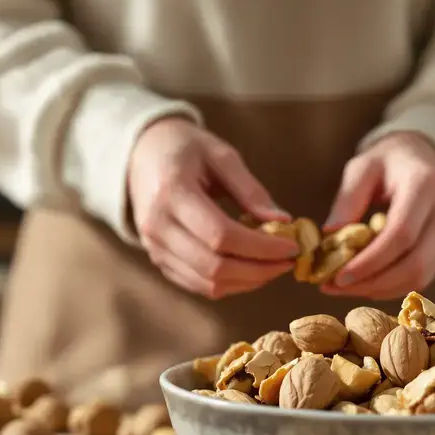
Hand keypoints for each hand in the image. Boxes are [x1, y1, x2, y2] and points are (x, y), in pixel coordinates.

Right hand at [129, 116, 296, 299]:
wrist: (142, 156)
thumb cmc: (185, 149)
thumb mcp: (220, 155)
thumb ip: (250, 189)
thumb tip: (282, 221)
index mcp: (172, 194)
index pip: (221, 236)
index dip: (261, 247)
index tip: (291, 246)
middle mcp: (158, 227)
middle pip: (215, 267)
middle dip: (259, 270)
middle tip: (289, 262)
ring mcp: (155, 249)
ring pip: (208, 283)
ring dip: (248, 281)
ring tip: (274, 266)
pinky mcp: (160, 261)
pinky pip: (199, 285)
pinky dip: (230, 284)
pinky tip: (251, 270)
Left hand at [320, 131, 434, 298]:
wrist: (421, 158)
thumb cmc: (387, 163)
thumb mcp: (361, 168)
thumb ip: (347, 199)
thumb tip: (331, 235)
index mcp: (424, 185)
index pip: (401, 234)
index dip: (370, 261)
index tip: (339, 276)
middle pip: (415, 263)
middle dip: (373, 282)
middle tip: (337, 287)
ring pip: (420, 277)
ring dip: (381, 289)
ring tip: (346, 288)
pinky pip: (422, 278)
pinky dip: (392, 287)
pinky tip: (365, 283)